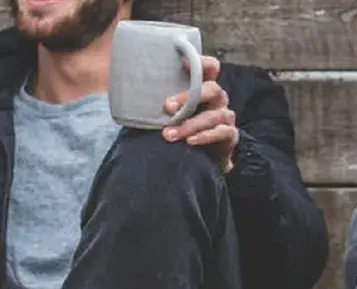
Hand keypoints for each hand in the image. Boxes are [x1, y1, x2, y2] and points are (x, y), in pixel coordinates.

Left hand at [162, 55, 238, 173]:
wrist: (201, 159)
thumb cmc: (181, 128)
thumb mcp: (171, 111)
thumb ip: (160, 101)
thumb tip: (126, 92)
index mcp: (204, 87)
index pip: (210, 67)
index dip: (201, 62)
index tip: (182, 63)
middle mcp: (218, 99)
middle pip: (212, 89)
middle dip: (188, 97)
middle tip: (167, 106)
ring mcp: (225, 116)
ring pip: (213, 115)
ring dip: (190, 124)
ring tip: (169, 134)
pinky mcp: (230, 135)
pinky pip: (221, 132)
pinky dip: (205, 136)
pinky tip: (190, 141)